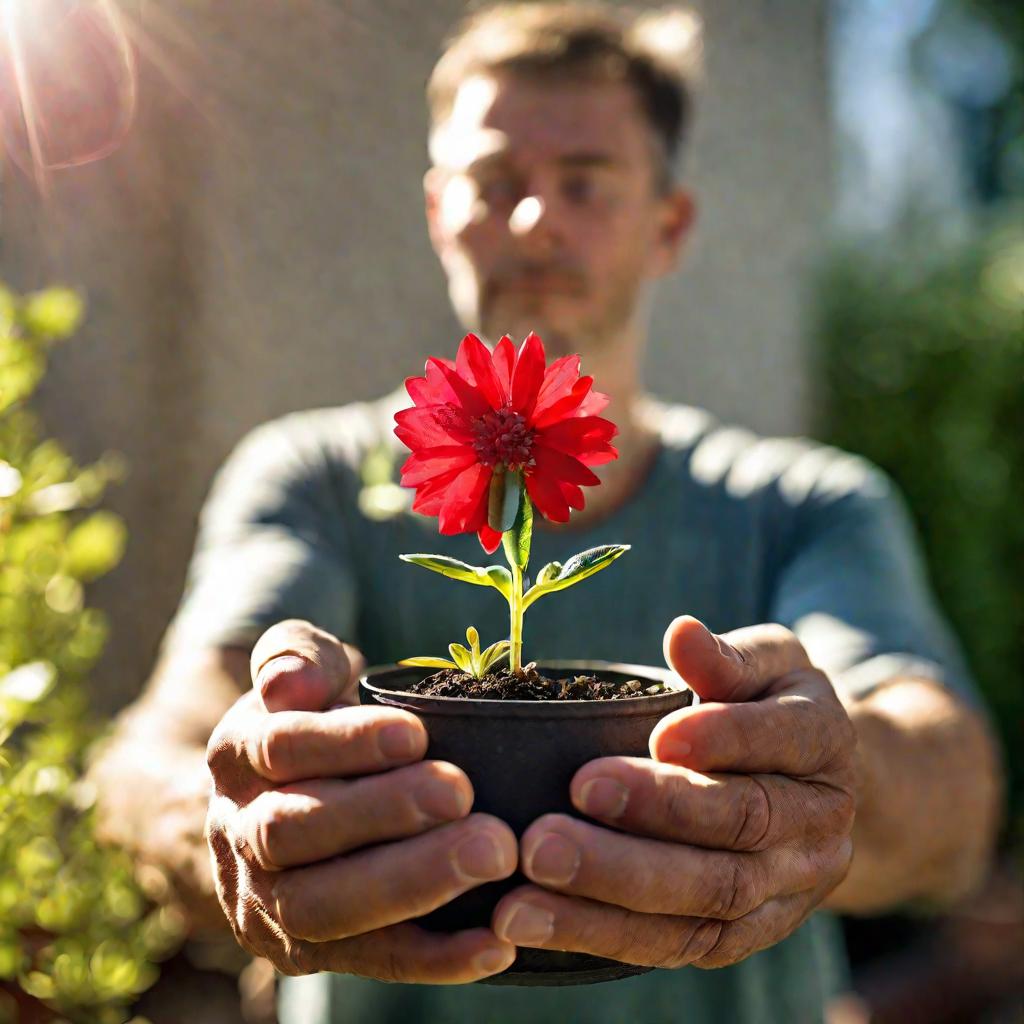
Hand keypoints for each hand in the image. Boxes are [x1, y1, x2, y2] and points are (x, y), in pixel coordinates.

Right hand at [205, 619, 517, 981]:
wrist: (272, 800)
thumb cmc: (314, 717)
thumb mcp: (303, 668)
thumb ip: (296, 654)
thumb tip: (288, 684)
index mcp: (237, 756)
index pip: (279, 749)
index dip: (345, 744)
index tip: (414, 735)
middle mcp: (238, 834)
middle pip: (292, 833)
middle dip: (382, 815)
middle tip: (462, 796)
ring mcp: (267, 903)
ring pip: (323, 909)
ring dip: (410, 884)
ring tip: (491, 855)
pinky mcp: (309, 952)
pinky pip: (369, 961)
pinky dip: (433, 959)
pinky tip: (495, 943)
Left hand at [491, 617, 856, 968]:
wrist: (813, 785)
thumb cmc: (768, 704)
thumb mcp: (765, 662)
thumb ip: (728, 657)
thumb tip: (682, 633)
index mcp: (825, 743)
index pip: (781, 741)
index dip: (725, 739)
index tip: (660, 735)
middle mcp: (819, 825)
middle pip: (739, 830)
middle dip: (649, 820)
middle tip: (558, 817)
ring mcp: (788, 889)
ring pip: (707, 899)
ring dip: (612, 890)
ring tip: (531, 874)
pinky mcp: (747, 932)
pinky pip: (680, 944)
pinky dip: (604, 934)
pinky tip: (536, 920)